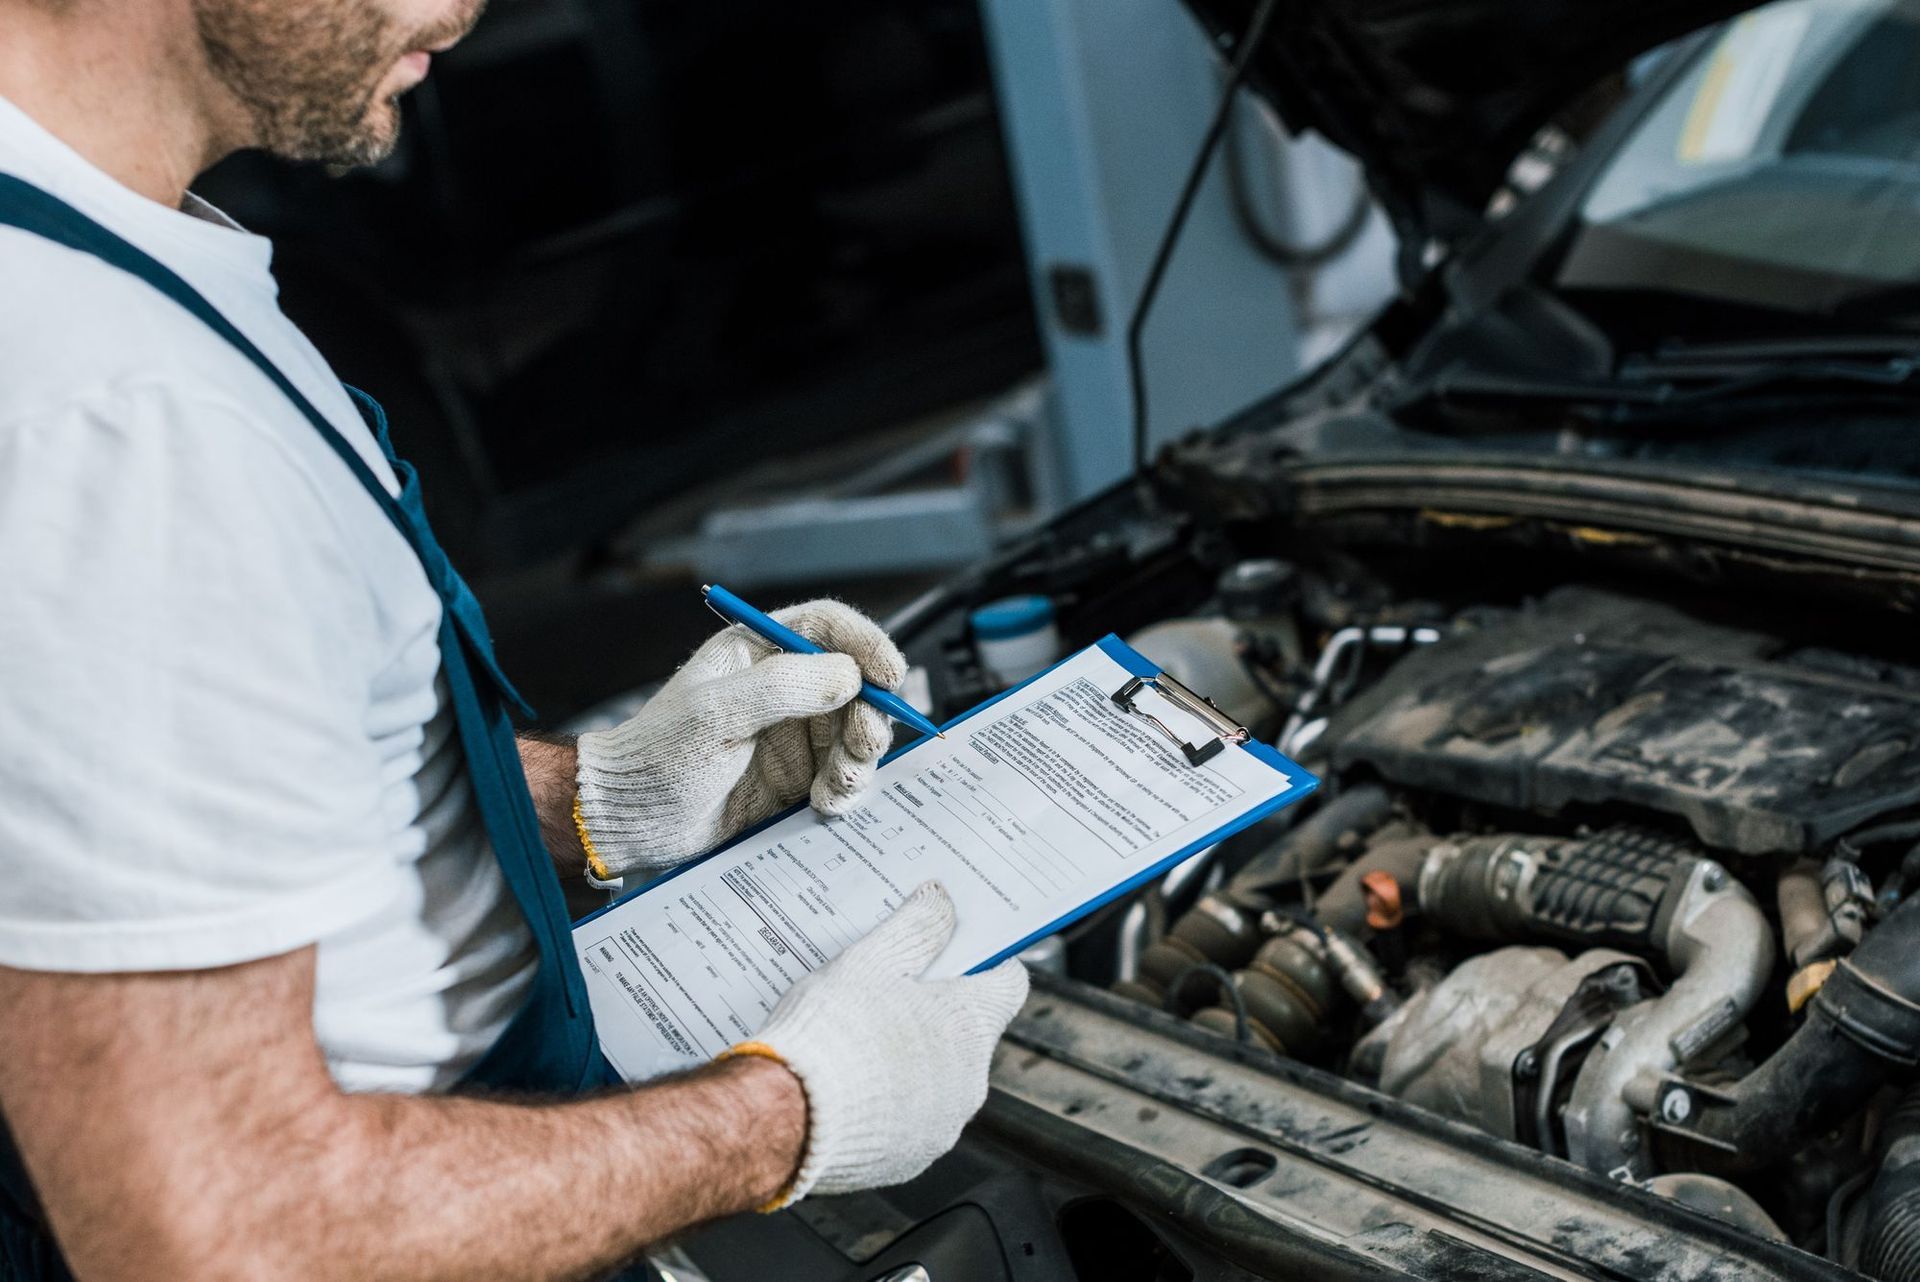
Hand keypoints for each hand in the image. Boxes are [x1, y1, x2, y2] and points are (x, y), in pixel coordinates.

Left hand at [574, 599, 905, 877]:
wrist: (633, 818)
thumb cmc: (658, 754)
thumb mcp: (715, 712)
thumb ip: (781, 688)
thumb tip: (848, 675)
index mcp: (759, 652)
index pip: (827, 629)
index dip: (866, 644)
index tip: (889, 672)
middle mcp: (785, 690)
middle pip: (857, 685)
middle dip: (872, 713)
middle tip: (865, 742)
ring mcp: (794, 735)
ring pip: (857, 734)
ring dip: (861, 758)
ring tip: (837, 783)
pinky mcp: (799, 779)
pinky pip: (844, 777)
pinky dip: (846, 790)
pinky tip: (823, 802)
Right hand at [741, 882, 1028, 1204]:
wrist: (783, 1118)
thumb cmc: (831, 1033)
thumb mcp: (872, 960)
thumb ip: (917, 926)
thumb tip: (942, 901)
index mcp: (970, 1024)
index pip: (1008, 984)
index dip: (988, 962)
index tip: (967, 952)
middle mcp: (970, 1079)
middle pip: (967, 1032)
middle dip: (935, 1013)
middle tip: (887, 994)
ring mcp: (942, 1124)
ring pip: (939, 1078)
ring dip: (912, 1059)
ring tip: (858, 1041)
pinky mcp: (910, 1159)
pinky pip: (910, 1120)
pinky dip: (889, 1102)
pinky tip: (849, 1085)